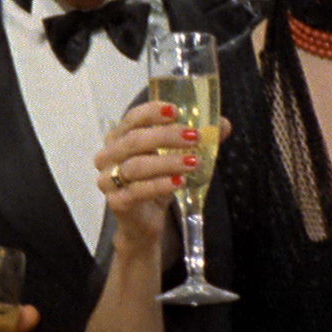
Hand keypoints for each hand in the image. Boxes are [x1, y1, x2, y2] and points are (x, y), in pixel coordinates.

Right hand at [93, 102, 219, 253]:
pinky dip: (160, 185)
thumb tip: (223, 125)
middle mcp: (108, 155)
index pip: (132, 118)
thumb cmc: (157, 181)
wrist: (145, 220)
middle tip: (195, 137)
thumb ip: (196, 140)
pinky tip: (179, 182)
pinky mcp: (116, 202)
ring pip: (136, 166)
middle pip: (134, 140)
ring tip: (194, 162)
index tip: (176, 111)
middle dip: (166, 136)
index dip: (152, 112)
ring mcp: (108, 179)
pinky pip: (137, 191)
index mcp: (119, 137)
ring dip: (168, 162)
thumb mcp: (176, 157)